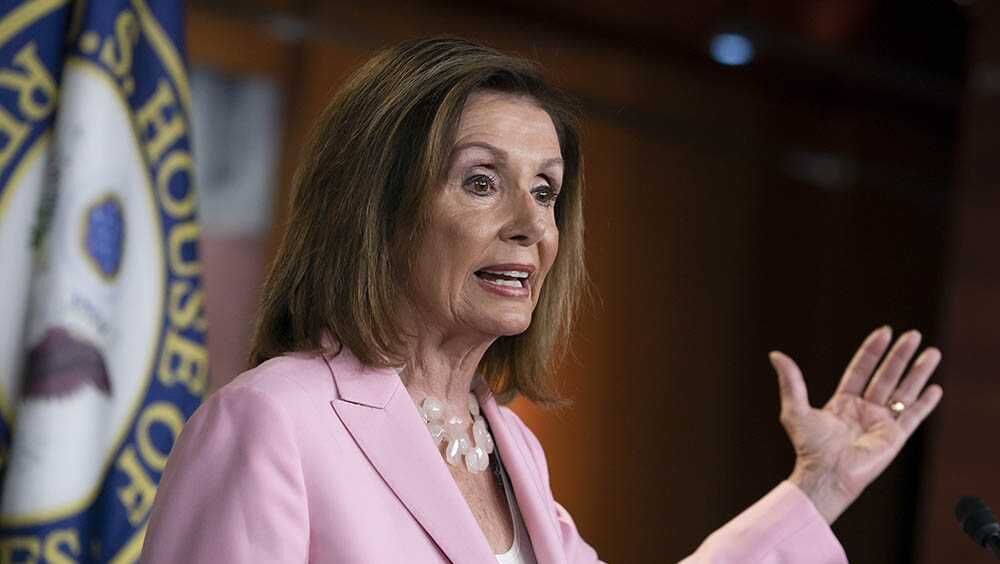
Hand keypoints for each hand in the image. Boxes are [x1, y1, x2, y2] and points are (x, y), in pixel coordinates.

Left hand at [768, 326, 943, 523]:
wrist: (826, 475)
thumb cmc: (809, 447)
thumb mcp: (795, 410)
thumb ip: (791, 382)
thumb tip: (775, 355)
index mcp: (844, 402)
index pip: (862, 369)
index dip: (872, 351)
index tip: (885, 331)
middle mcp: (865, 410)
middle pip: (886, 376)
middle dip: (900, 356)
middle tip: (914, 334)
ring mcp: (881, 423)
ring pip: (903, 391)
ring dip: (918, 372)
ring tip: (933, 352)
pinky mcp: (895, 437)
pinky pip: (913, 416)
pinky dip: (925, 403)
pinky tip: (935, 388)